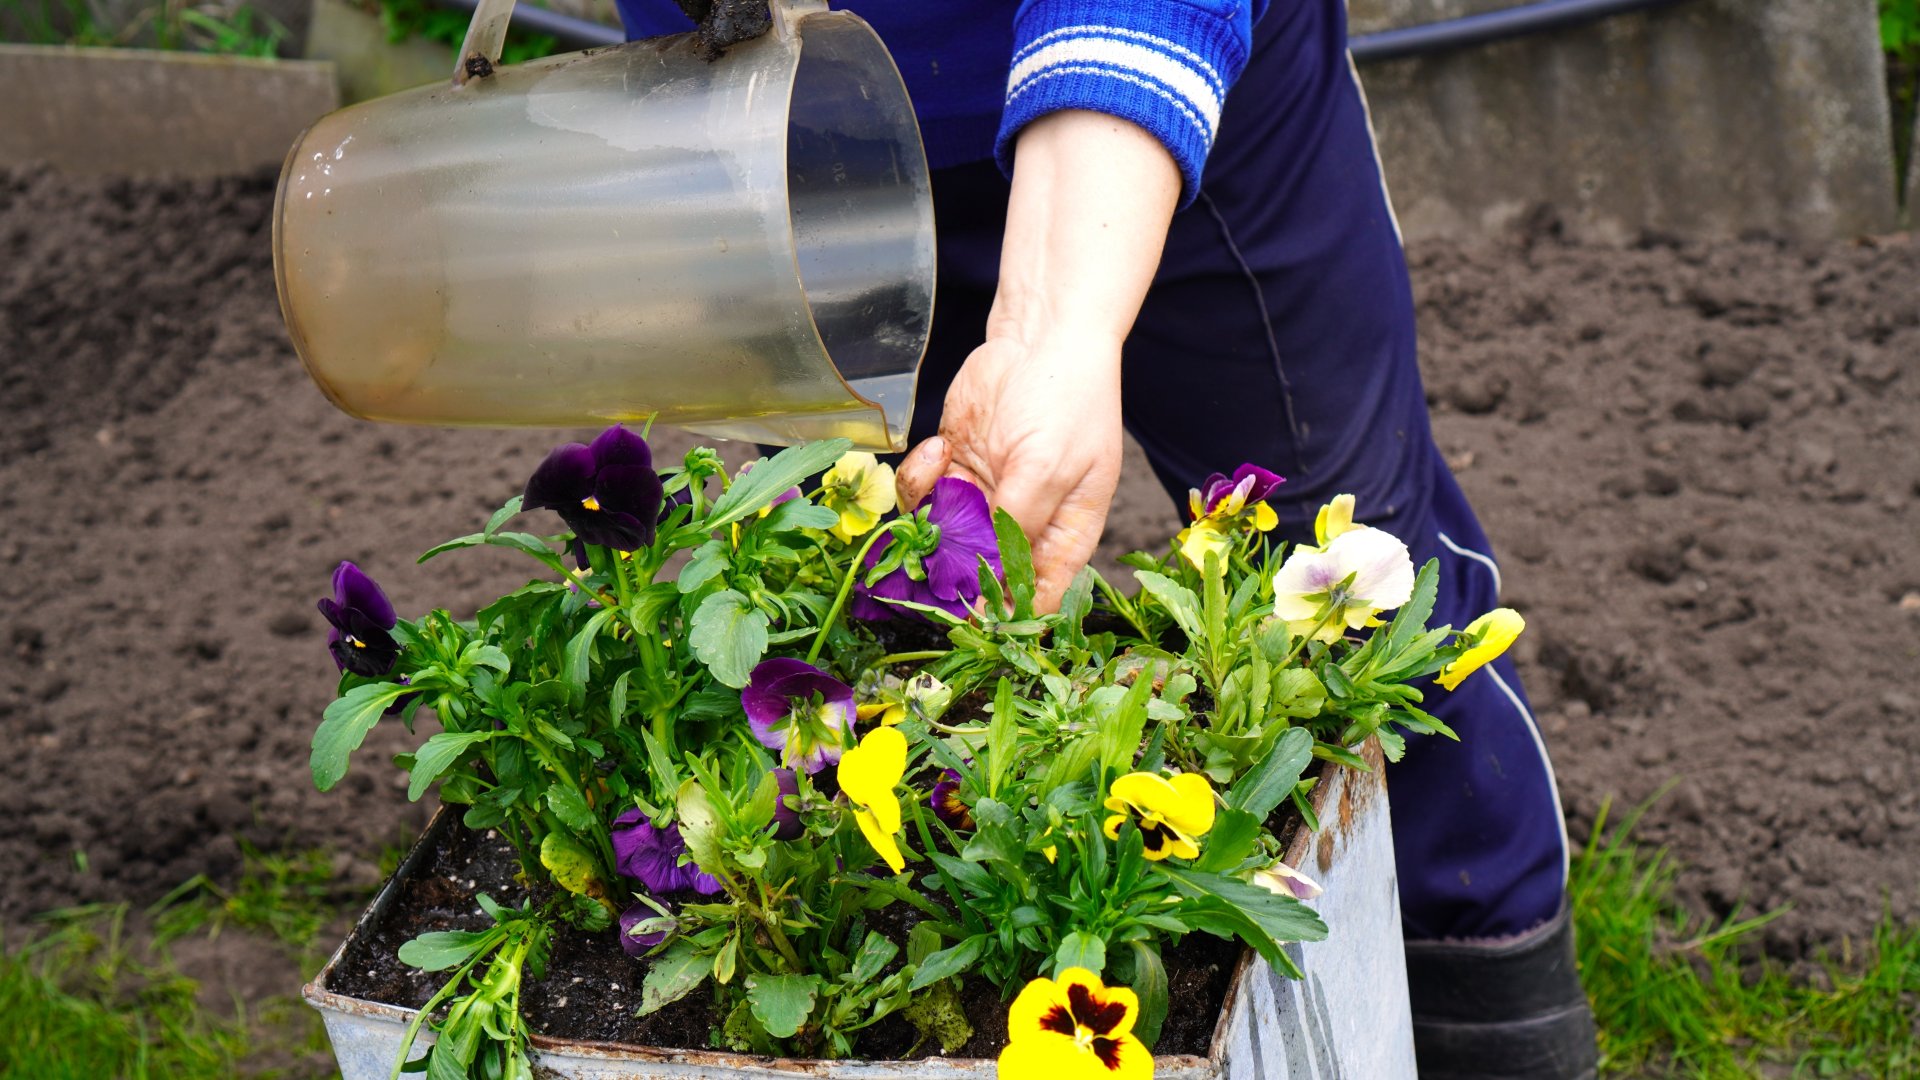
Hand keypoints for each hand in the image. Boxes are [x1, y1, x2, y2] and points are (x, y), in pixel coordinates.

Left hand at [896, 335, 1122, 613]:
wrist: (1040, 335)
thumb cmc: (1064, 400)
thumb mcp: (1046, 469)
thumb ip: (1016, 527)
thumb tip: (994, 583)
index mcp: (1064, 534)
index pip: (1037, 595)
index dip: (1005, 614)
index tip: (970, 619)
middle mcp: (1025, 523)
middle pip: (983, 573)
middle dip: (950, 570)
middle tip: (923, 559)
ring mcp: (987, 496)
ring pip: (944, 537)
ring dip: (928, 520)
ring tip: (938, 470)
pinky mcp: (956, 468)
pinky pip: (925, 495)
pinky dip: (920, 479)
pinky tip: (938, 448)